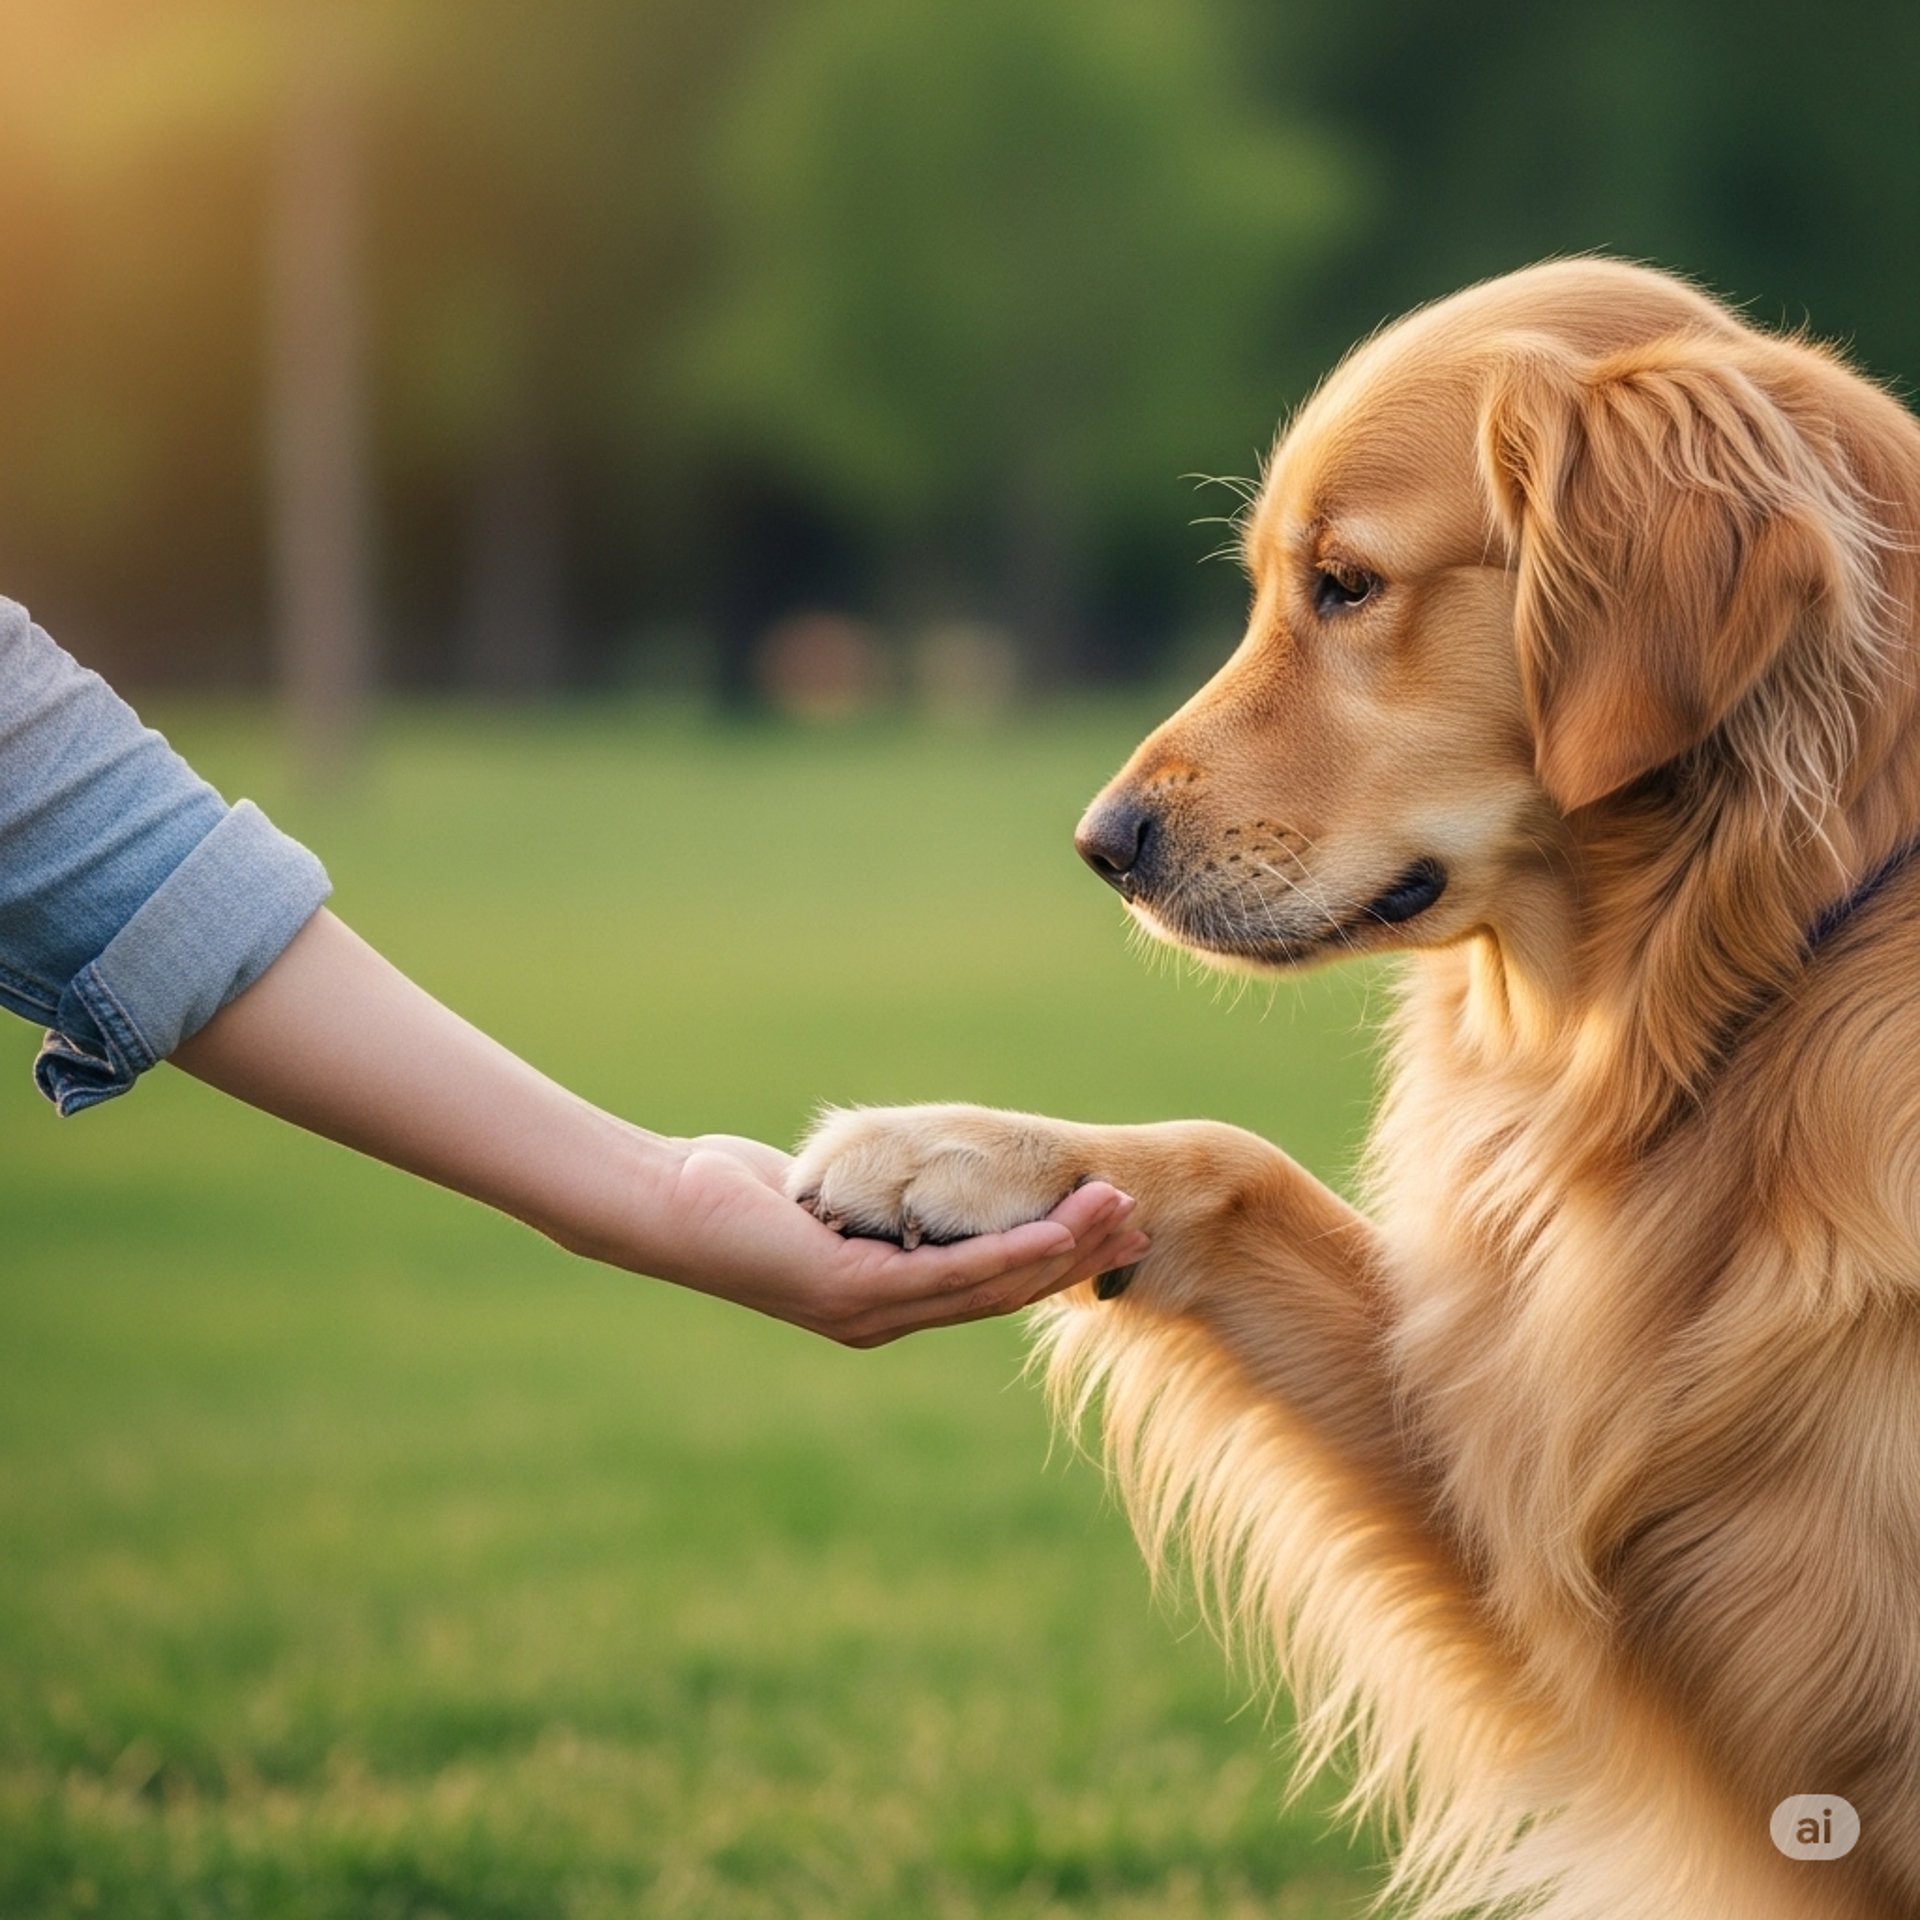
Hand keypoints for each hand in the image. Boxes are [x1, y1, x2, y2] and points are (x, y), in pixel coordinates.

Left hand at [649, 1134, 1149, 1345]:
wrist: (663, 1208)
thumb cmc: (731, 1196)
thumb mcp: (823, 1196)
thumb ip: (875, 1198)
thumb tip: (911, 1171)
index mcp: (882, 1301)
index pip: (987, 1288)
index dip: (1055, 1262)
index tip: (1110, 1230)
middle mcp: (883, 1318)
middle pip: (1005, 1295)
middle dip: (1077, 1259)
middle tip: (1142, 1226)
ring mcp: (869, 1311)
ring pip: (990, 1289)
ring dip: (1062, 1254)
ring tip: (1119, 1217)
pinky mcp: (849, 1291)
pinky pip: (948, 1275)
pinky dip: (1008, 1256)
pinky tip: (1052, 1234)